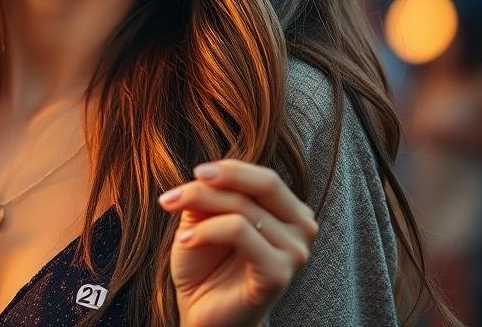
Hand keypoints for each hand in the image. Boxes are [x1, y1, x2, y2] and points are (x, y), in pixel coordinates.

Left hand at [160, 159, 319, 326]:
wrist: (202, 312)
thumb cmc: (206, 265)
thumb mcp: (204, 217)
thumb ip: (211, 193)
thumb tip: (205, 175)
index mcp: (290, 212)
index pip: (265, 177)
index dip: (230, 169)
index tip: (194, 172)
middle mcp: (302, 230)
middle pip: (265, 184)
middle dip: (218, 182)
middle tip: (179, 193)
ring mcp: (295, 253)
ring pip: (245, 209)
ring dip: (201, 209)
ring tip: (179, 229)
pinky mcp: (279, 274)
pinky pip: (240, 232)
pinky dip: (207, 231)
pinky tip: (187, 241)